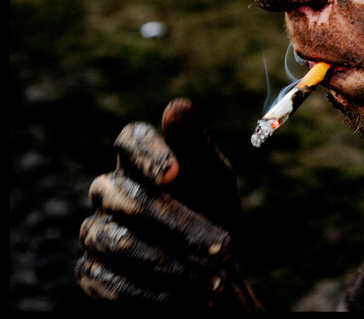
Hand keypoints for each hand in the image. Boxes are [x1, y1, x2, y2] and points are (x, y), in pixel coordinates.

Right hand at [75, 99, 261, 308]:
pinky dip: (155, 294)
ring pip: (120, 245)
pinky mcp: (92, 274)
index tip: (176, 174)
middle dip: (180, 225)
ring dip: (172, 265)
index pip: (129, 142)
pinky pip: (112, 284)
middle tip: (226, 247)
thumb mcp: (213, 176)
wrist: (209, 265)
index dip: (149, 155)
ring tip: (216, 281)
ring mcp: (96, 233)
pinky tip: (191, 299)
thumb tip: (176, 107)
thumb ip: (195, 145)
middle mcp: (108, 192)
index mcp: (136, 159)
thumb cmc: (210, 207)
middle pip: (129, 200)